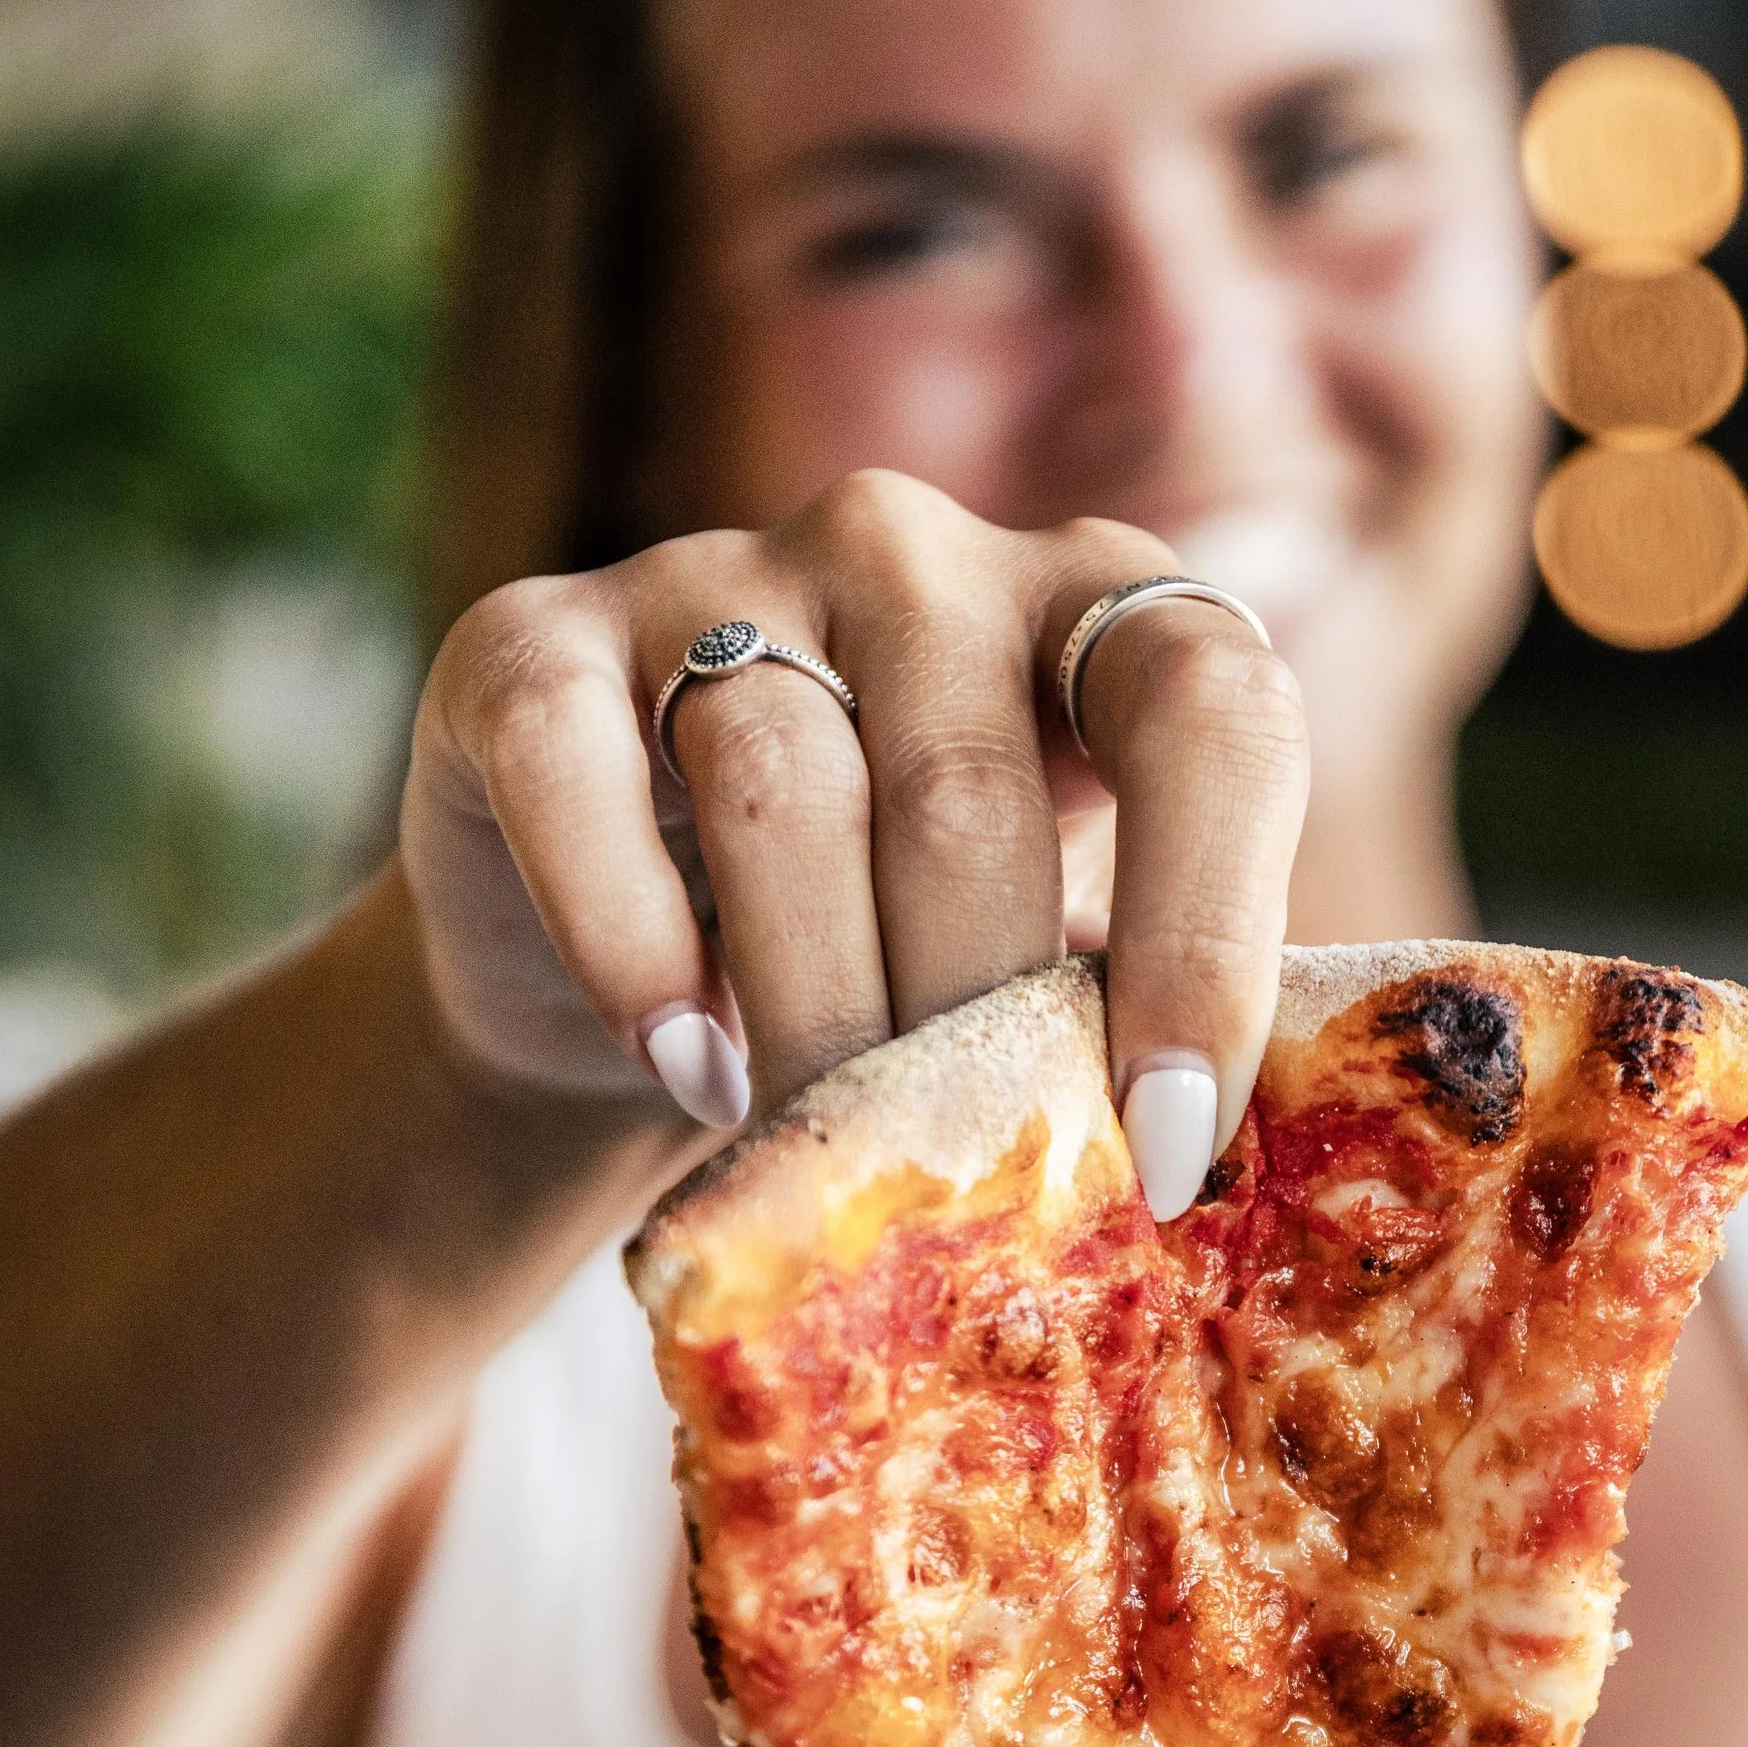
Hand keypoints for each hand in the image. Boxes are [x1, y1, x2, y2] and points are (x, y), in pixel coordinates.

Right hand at [398, 475, 1308, 1209]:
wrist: (634, 988)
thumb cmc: (898, 973)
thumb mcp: (1036, 976)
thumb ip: (1116, 1017)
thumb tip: (1187, 1170)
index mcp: (1098, 612)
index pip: (1213, 715)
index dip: (1208, 933)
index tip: (1170, 1148)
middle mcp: (917, 553)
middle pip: (963, 794)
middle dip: (964, 1025)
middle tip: (952, 1193)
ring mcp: (716, 571)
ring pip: (780, 787)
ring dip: (812, 1010)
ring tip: (821, 1154)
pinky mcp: (534, 642)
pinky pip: (576, 775)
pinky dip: (634, 950)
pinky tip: (689, 1071)